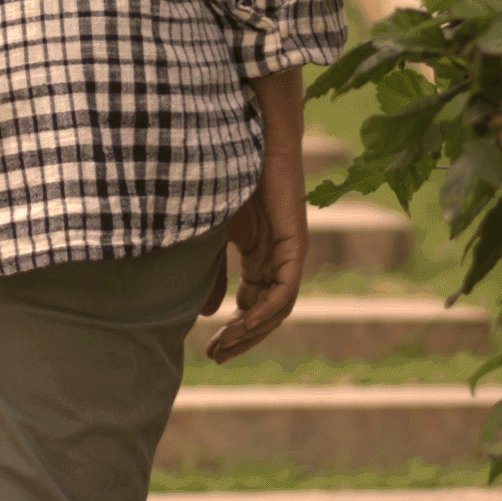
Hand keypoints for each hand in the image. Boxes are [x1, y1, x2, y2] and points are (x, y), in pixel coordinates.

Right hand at [203, 174, 306, 361]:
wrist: (247, 143)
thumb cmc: (228, 182)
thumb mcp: (213, 238)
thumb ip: (212, 275)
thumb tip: (206, 316)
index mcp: (260, 262)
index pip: (252, 309)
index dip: (233, 333)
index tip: (210, 350)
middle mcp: (278, 263)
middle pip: (267, 316)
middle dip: (242, 339)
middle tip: (216, 357)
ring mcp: (289, 256)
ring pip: (278, 309)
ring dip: (253, 331)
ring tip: (225, 344)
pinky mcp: (295, 245)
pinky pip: (286, 289)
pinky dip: (267, 310)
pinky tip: (243, 322)